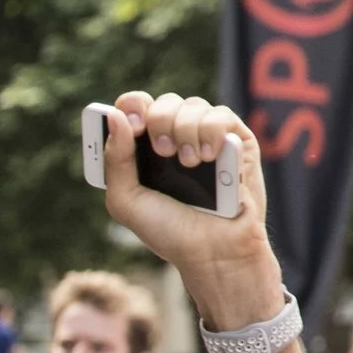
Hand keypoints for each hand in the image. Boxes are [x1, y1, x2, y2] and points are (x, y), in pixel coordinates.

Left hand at [101, 93, 281, 326]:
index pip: (135, 107)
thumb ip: (115, 160)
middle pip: (164, 102)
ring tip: (187, 163)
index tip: (131, 122)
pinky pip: (221, 115)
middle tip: (162, 152)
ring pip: (193, 105)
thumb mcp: (126, 201)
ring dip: (184, 131)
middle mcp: (176, 138)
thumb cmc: (168, 230)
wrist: (212, 250)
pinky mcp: (237, 141)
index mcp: (145, 150)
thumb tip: (116, 116)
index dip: (131, 106)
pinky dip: (210, 132)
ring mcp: (207, 138)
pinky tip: (207, 157)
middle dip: (159, 121)